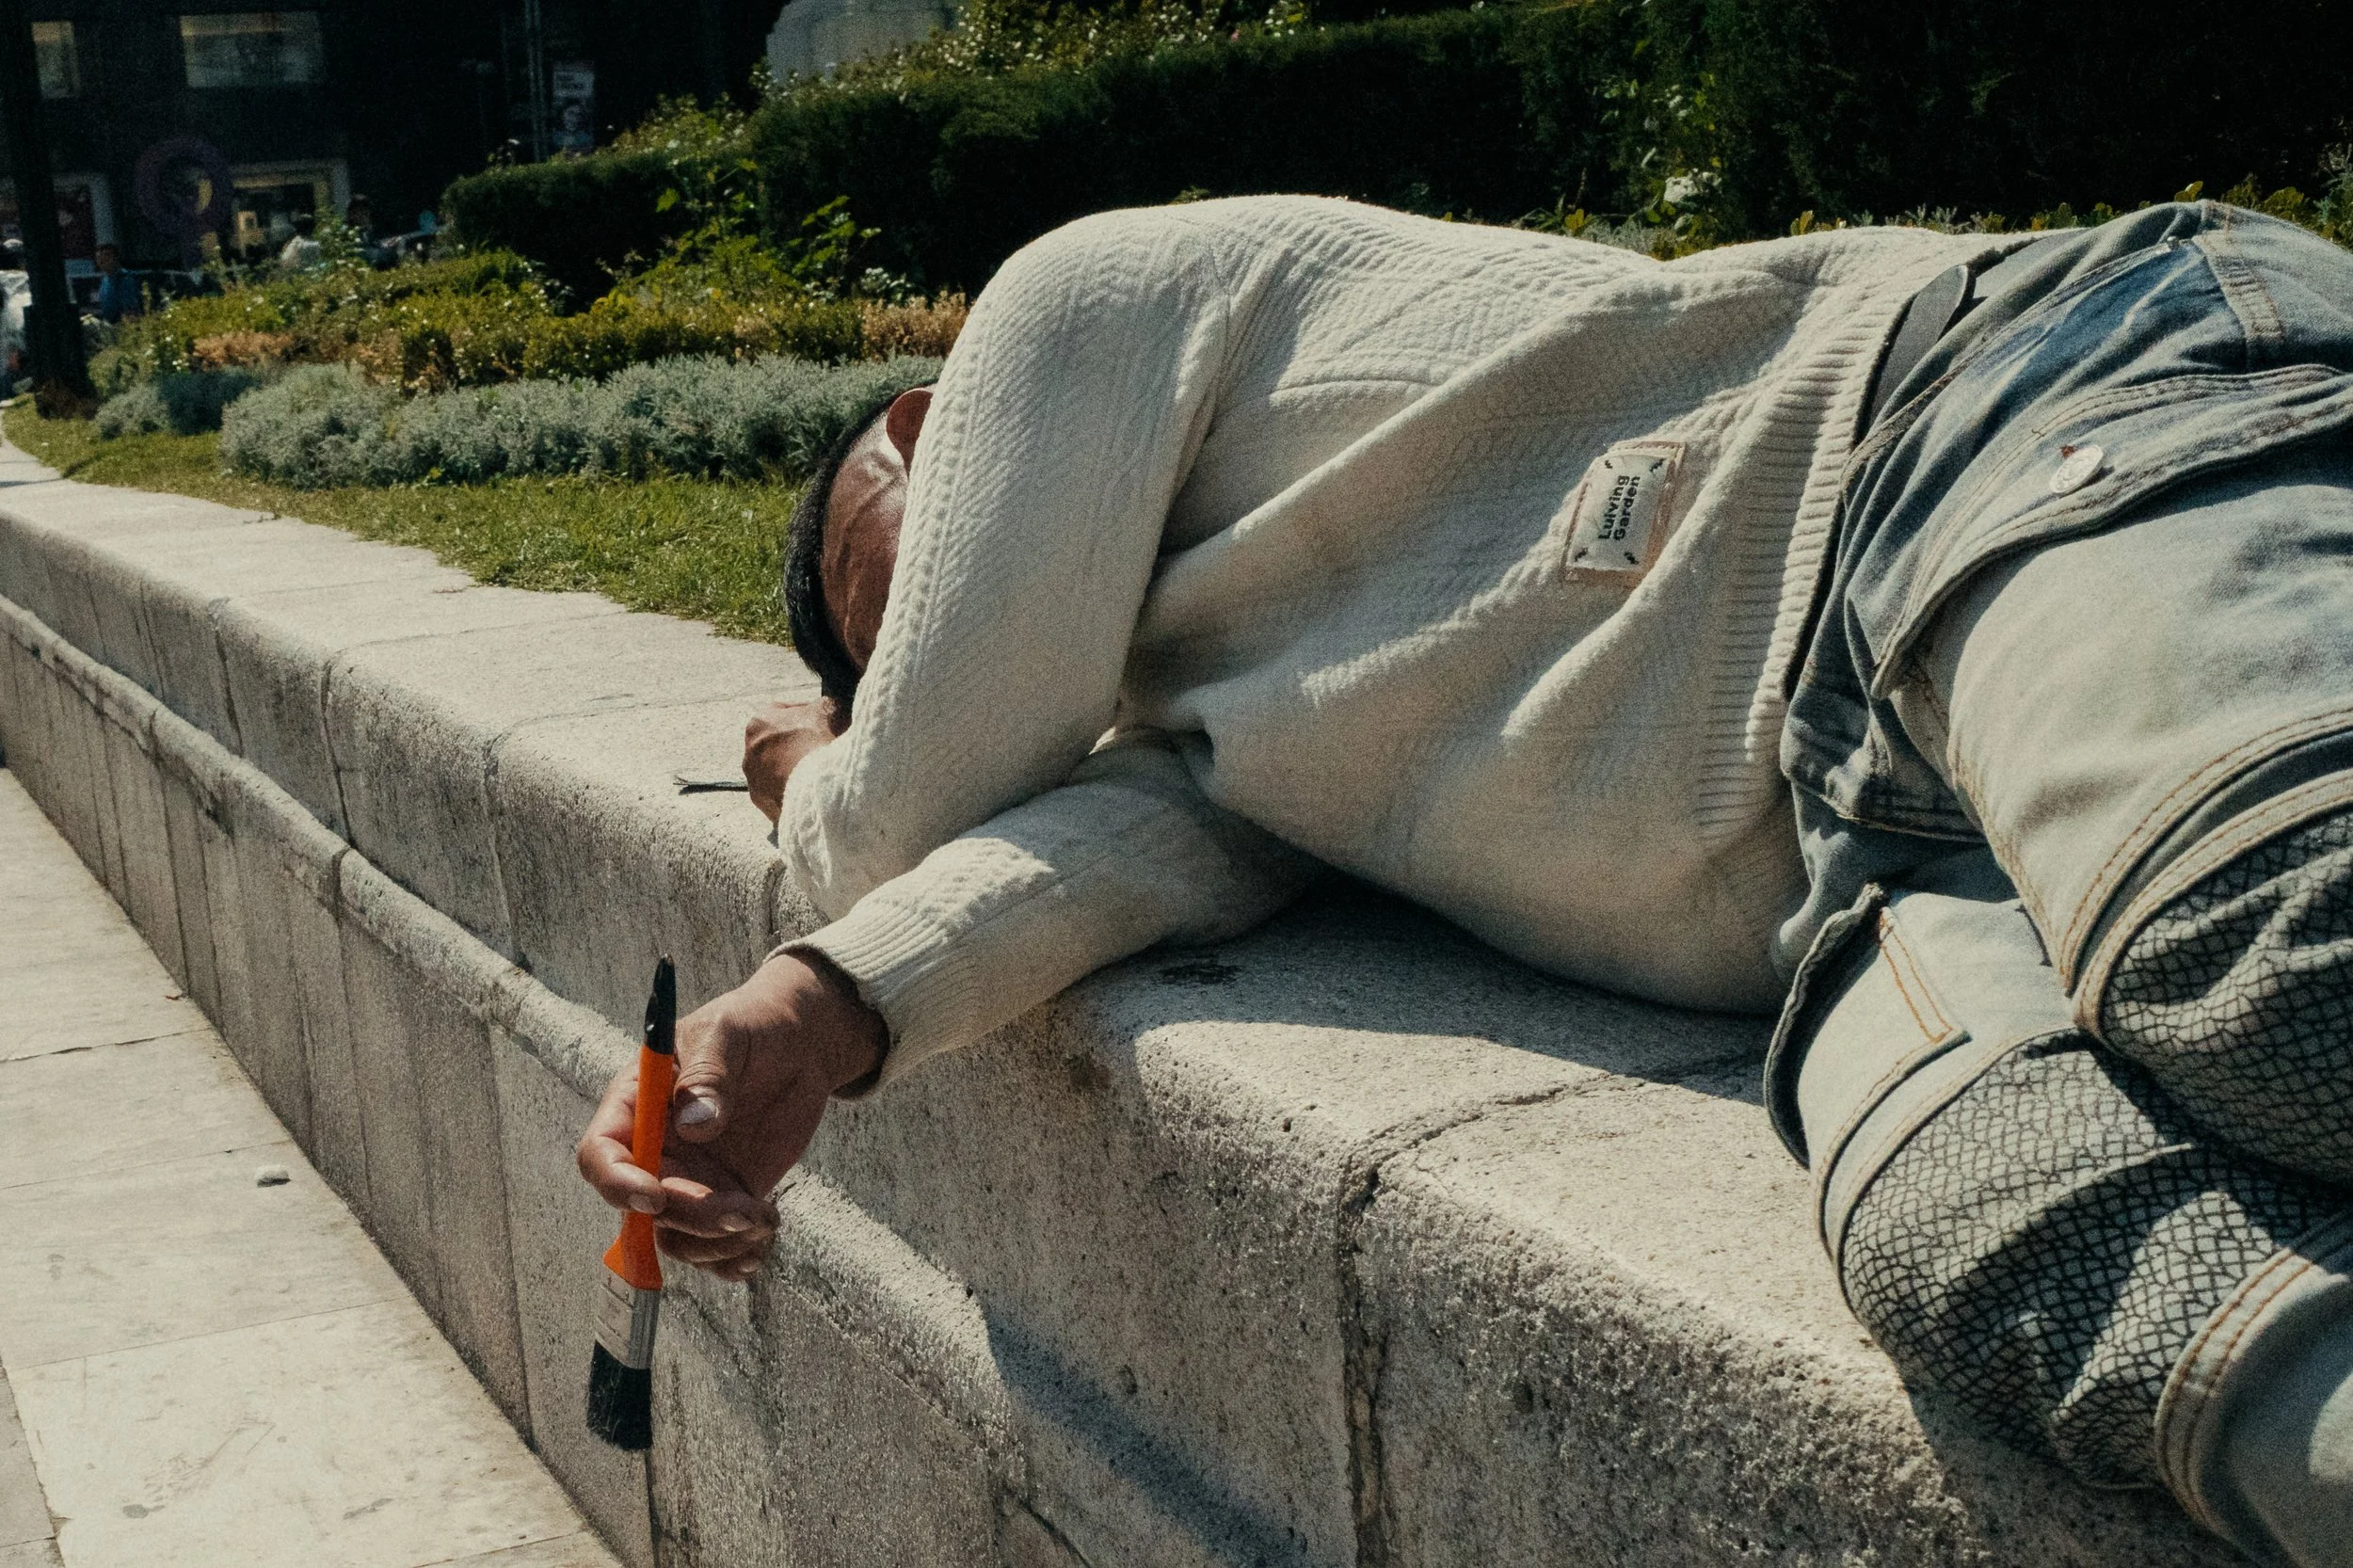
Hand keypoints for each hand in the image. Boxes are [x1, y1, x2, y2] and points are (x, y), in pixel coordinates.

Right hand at [575, 952, 886, 1280]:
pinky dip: (737, 1257)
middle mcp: (654, 1152)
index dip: (617, 1183)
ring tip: (765, 1218)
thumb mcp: (728, 1034)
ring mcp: (689, 1181)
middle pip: (645, 1211)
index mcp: (635, 1107)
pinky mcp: (726, 1199)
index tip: (655, 1196)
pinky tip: (764, 1239)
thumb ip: (709, 1075)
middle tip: (744, 1210)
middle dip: (691, 1219)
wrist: (796, 1045)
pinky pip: (716, 1247)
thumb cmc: (751, 1028)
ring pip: (678, 1239)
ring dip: (718, 1245)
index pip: (601, 1155)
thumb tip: (695, 1124)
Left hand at [743, 699, 841, 821]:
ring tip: (823, 774)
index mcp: (759, 723)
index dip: (807, 715)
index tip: (823, 721)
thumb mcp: (830, 709)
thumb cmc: (820, 743)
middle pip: (778, 745)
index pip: (782, 712)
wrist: (819, 788)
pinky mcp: (766, 808)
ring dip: (797, 772)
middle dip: (799, 745)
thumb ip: (824, 705)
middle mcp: (750, 753)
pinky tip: (818, 792)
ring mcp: (756, 784)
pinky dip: (798, 794)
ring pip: (779, 773)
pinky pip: (784, 797)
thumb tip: (827, 710)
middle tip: (824, 748)